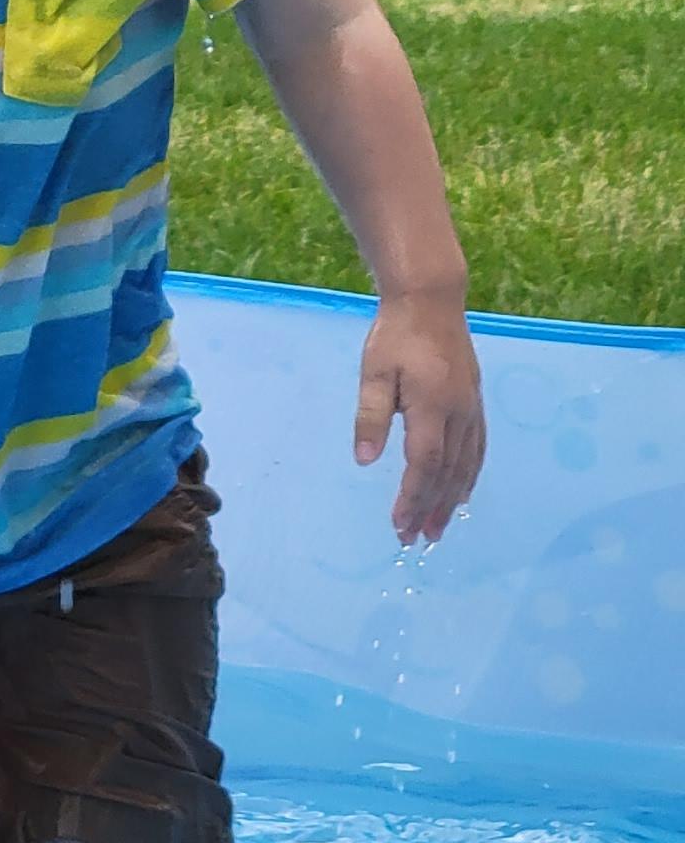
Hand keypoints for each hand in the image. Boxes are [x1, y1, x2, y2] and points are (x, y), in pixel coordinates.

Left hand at [355, 294, 485, 543]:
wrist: (431, 302)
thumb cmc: (395, 336)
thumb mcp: (373, 373)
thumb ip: (370, 416)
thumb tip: (364, 461)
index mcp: (432, 406)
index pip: (424, 463)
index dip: (413, 497)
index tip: (398, 523)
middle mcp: (459, 413)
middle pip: (447, 472)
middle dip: (430, 508)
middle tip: (415, 540)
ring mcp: (471, 409)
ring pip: (466, 465)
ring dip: (451, 500)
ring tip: (437, 529)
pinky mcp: (475, 404)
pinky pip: (477, 450)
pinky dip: (469, 477)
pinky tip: (461, 494)